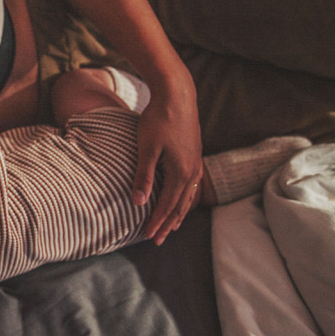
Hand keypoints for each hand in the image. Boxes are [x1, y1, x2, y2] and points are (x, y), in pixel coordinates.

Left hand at [133, 91, 202, 244]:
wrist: (178, 94)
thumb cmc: (158, 119)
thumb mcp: (146, 149)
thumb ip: (143, 176)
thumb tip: (138, 203)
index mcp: (181, 172)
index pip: (167, 206)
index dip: (156, 223)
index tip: (147, 237)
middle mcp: (192, 171)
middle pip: (180, 206)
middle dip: (167, 224)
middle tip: (157, 241)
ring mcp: (196, 163)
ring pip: (188, 197)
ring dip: (177, 213)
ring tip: (170, 227)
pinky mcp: (195, 155)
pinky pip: (191, 186)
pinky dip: (184, 199)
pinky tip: (180, 200)